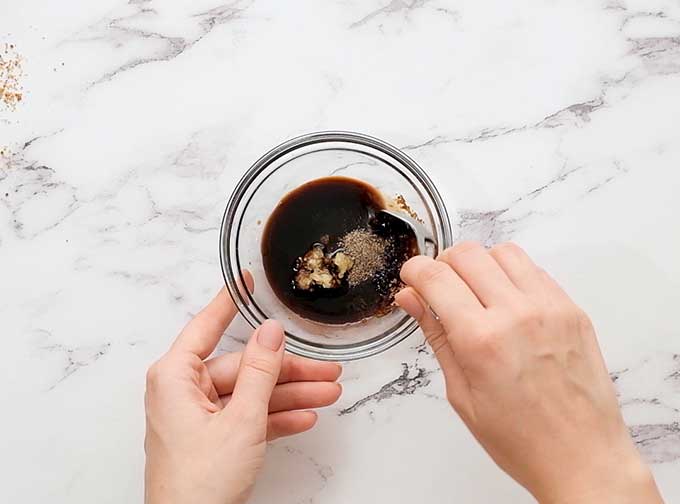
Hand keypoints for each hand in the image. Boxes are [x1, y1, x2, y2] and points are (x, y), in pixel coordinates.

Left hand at [144, 286, 341, 503]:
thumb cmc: (199, 483)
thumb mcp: (240, 420)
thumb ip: (259, 372)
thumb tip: (270, 331)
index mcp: (176, 377)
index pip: (206, 326)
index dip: (229, 302)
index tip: (245, 280)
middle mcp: (184, 392)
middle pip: (244, 368)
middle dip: (288, 372)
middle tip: (326, 368)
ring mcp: (199, 417)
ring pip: (251, 394)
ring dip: (290, 396)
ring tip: (330, 393)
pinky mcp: (212, 438)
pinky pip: (248, 418)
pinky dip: (276, 419)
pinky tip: (306, 417)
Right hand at [396, 242, 662, 503]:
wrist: (582, 458)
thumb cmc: (520, 439)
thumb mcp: (461, 393)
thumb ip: (436, 336)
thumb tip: (411, 299)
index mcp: (480, 340)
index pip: (435, 277)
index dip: (414, 270)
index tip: (410, 278)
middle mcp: (516, 314)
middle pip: (467, 253)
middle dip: (443, 263)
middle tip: (440, 287)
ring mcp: (549, 308)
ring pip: (503, 252)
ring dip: (480, 263)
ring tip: (476, 293)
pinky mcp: (572, 310)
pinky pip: (535, 270)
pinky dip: (512, 275)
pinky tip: (507, 302)